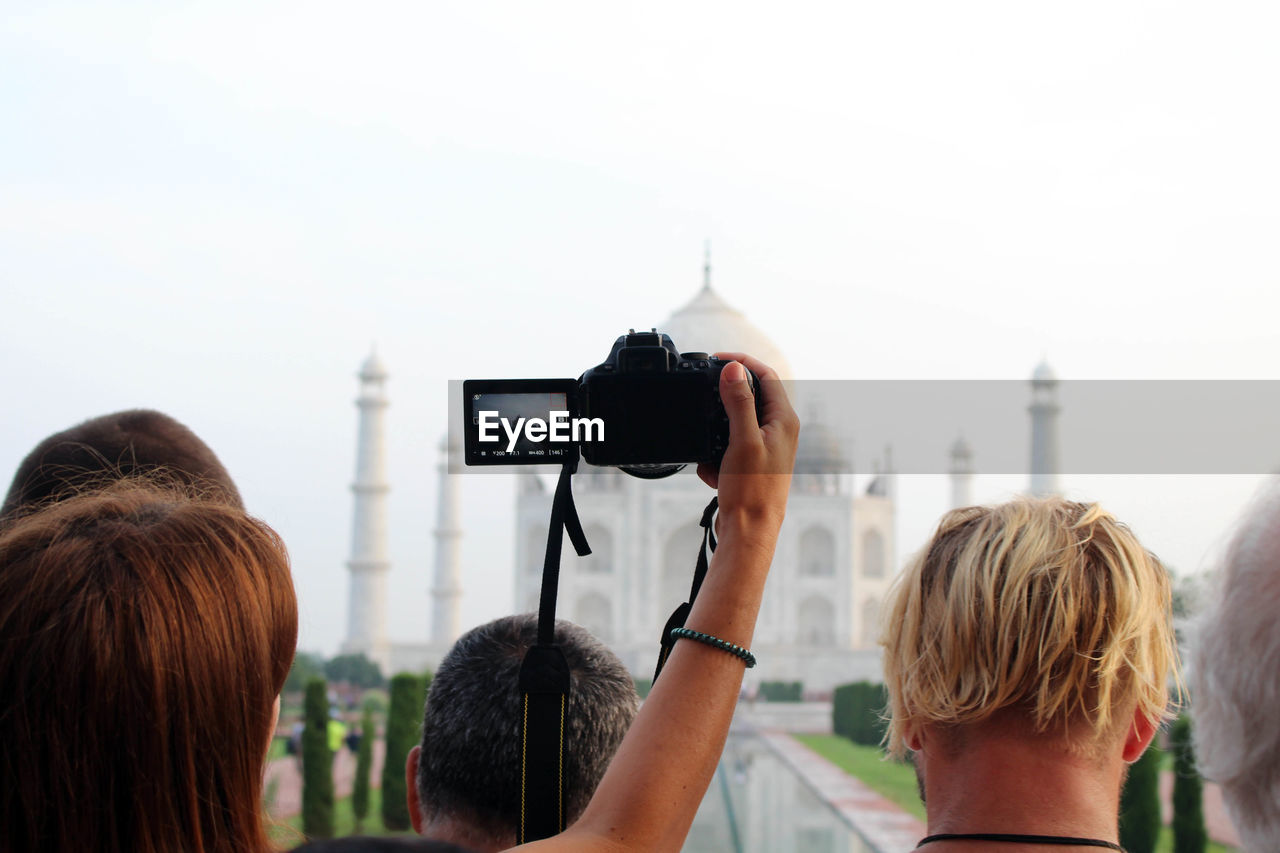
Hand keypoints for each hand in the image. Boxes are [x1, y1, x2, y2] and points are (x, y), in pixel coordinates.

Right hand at [697, 352, 798, 528]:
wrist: (751, 532)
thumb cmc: (753, 490)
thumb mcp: (742, 440)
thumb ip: (738, 401)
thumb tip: (733, 368)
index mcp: (784, 420)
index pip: (766, 375)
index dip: (741, 361)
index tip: (715, 358)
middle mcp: (779, 431)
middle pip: (751, 396)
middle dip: (724, 398)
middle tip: (705, 396)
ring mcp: (766, 447)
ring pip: (735, 423)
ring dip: (717, 431)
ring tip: (709, 451)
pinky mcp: (752, 463)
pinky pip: (728, 447)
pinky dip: (716, 455)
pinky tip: (712, 471)